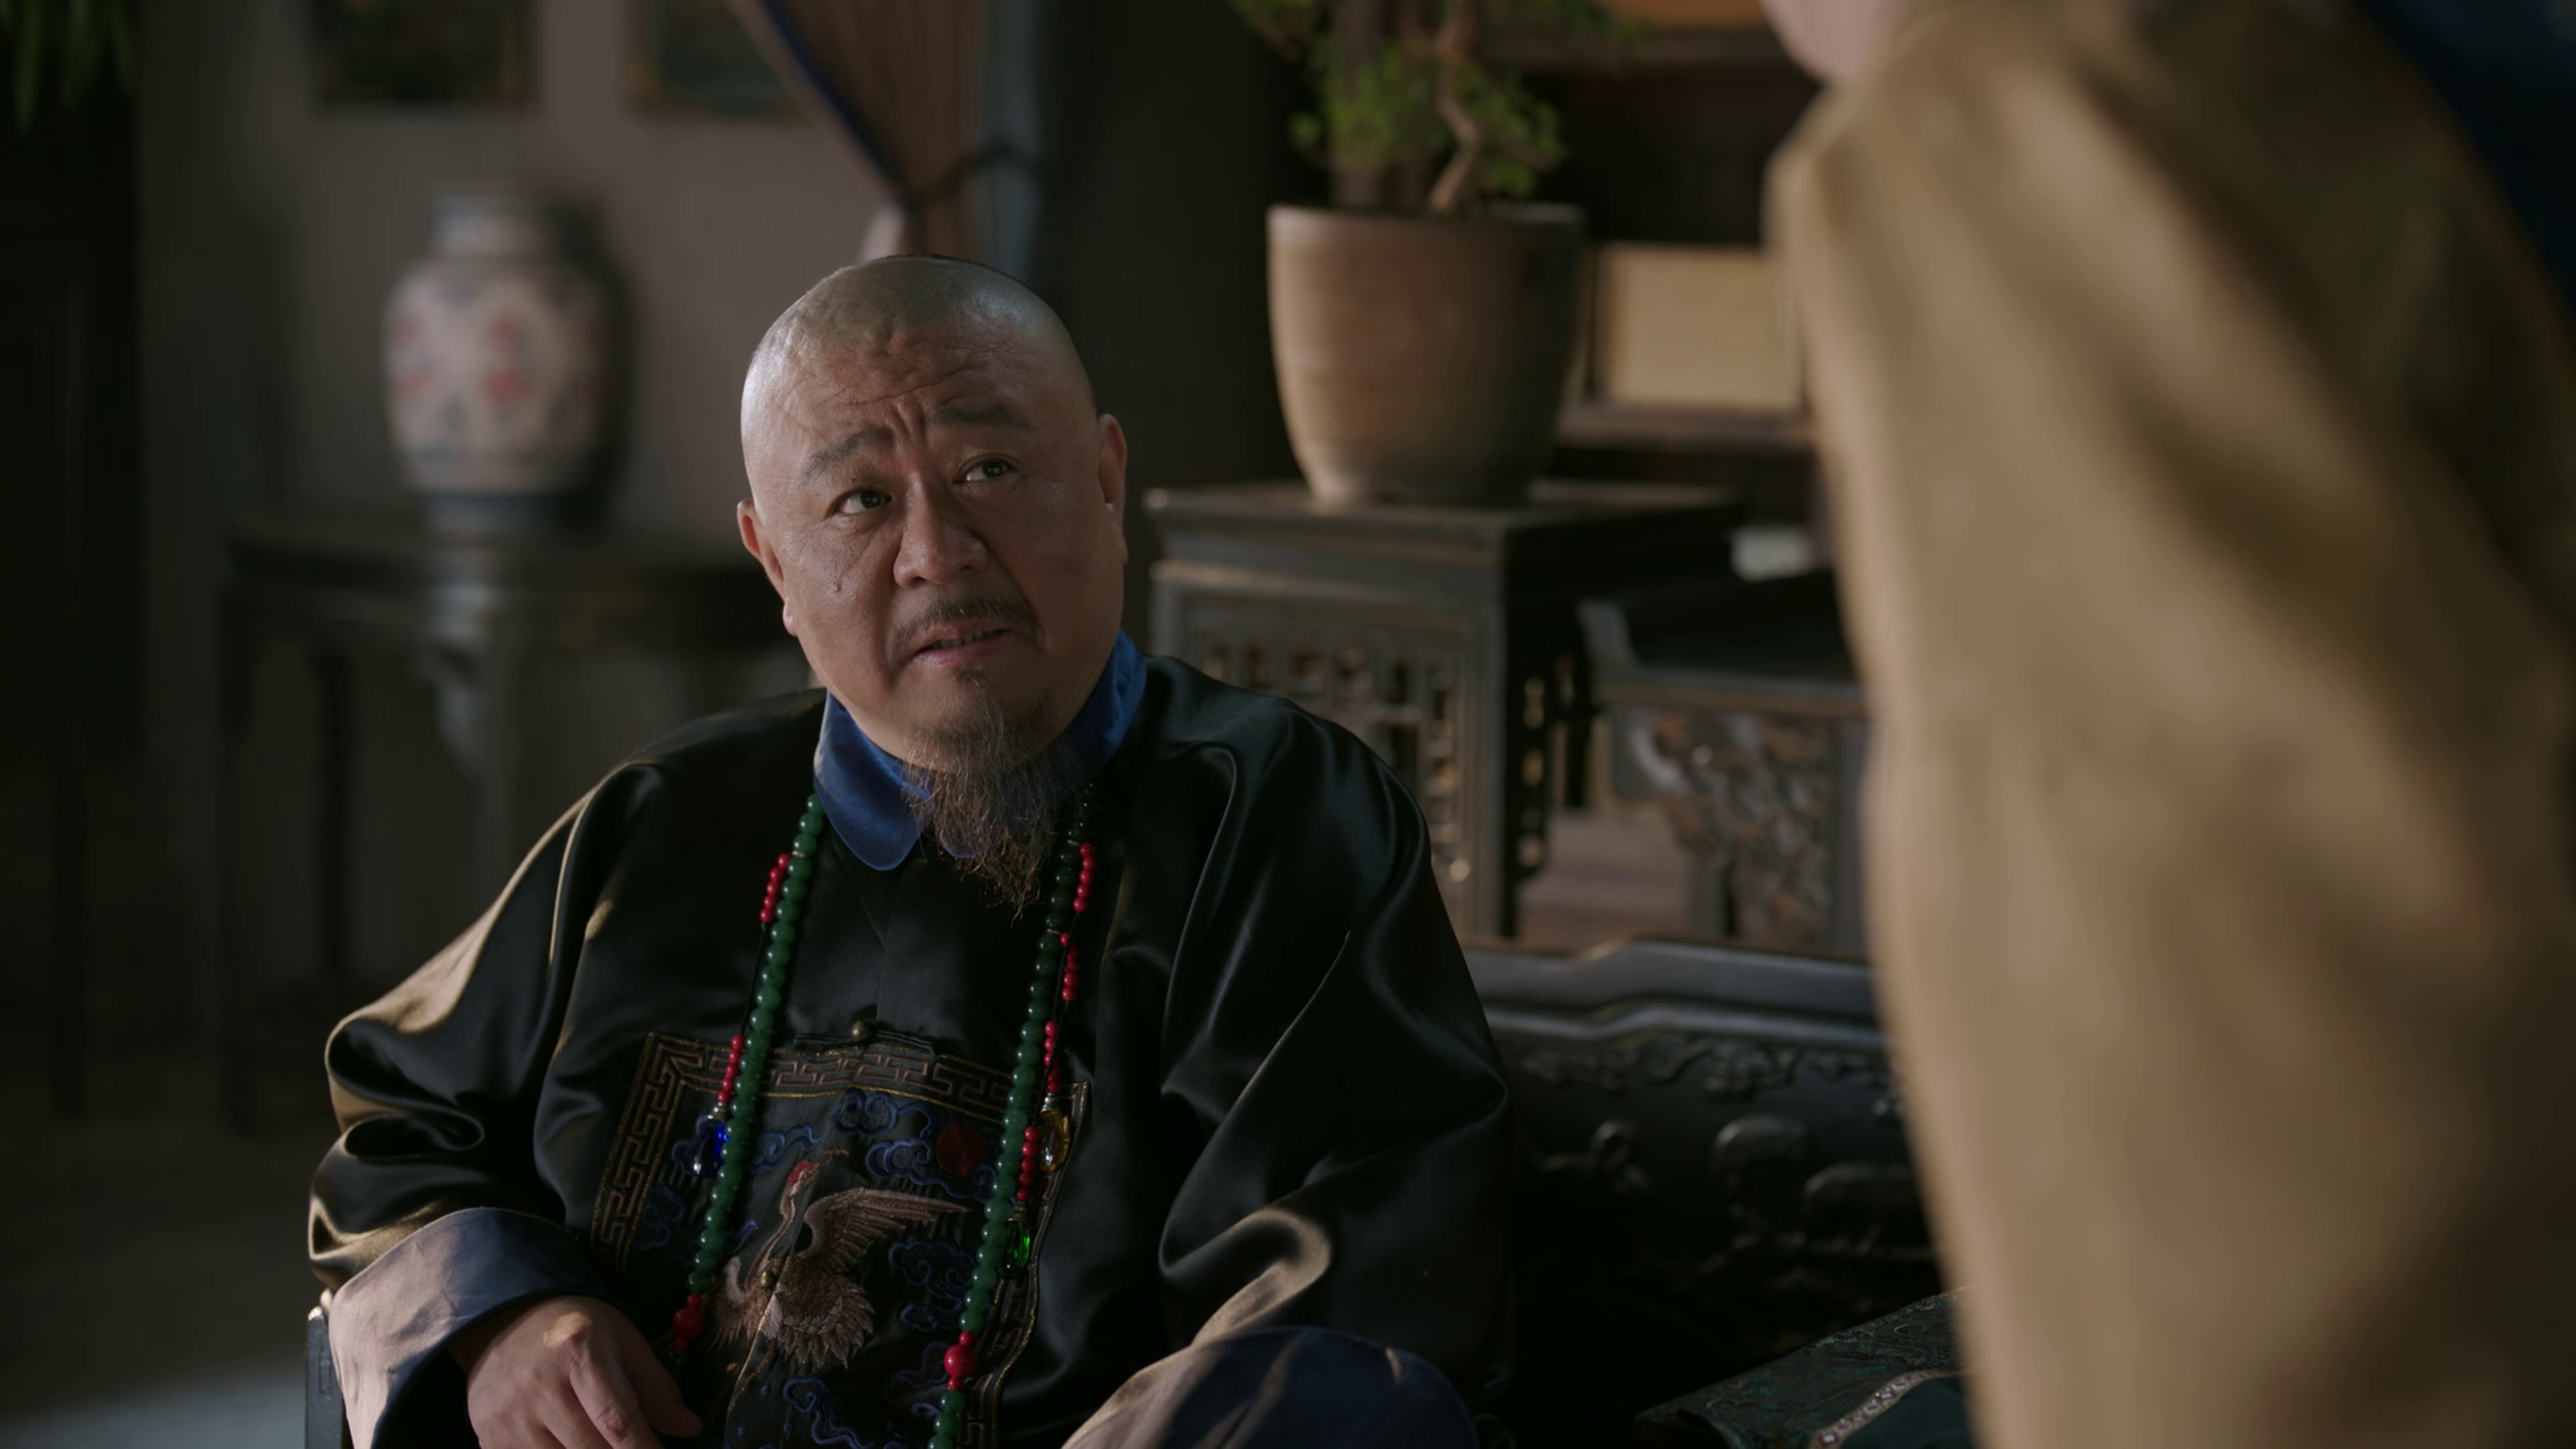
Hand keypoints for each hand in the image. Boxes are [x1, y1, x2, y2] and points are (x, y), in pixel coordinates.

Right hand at [453, 1295, 703, 1448]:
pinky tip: (569, 1442)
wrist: (504, 1319)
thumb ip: (655, 1385)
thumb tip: (688, 1427)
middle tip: (634, 1447)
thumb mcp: (621, 1339)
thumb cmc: (575, 1329)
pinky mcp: (490, 1438)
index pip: (616, 1419)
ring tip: (600, 1439)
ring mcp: (509, 1417)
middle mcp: (539, 1387)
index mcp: (578, 1351)